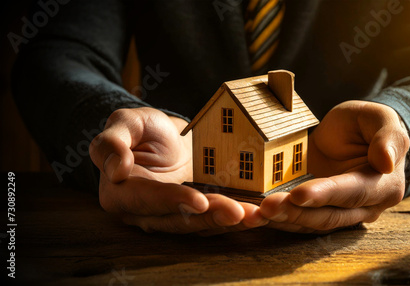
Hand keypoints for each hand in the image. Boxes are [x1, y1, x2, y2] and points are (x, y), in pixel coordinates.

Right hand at [89, 107, 266, 234]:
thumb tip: (116, 168)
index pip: (148, 199)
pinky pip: (214, 219)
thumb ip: (111, 141)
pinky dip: (235, 218)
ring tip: (254, 215)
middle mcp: (146, 213)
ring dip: (228, 223)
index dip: (174, 201)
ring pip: (200, 225)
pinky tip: (257, 214)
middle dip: (211, 217)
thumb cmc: (141, 129)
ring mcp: (172, 216)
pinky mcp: (194, 214)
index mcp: (122, 193)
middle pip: (179, 219)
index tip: (199, 201)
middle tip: (239, 212)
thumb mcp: (124, 123)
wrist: (162, 138)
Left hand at [260, 101, 409, 232]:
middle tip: (267, 206)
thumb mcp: (380, 118)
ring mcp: (339, 214)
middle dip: (296, 212)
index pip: (353, 192)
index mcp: (383, 185)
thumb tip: (386, 161)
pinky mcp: (317, 212)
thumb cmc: (366, 125)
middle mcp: (364, 207)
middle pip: (329, 215)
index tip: (299, 193)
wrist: (352, 137)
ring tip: (256, 213)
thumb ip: (387, 136)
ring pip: (310, 223)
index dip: (326, 194)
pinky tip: (254, 215)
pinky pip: (298, 220)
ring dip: (282, 220)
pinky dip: (276, 220)